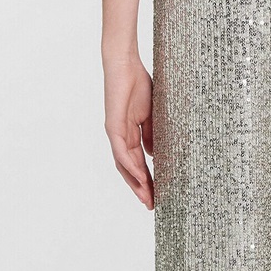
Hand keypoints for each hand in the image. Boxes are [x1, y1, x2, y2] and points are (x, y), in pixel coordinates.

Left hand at [102, 55, 153, 209]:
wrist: (125, 65)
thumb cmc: (138, 84)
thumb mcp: (151, 115)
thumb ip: (152, 135)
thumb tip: (154, 155)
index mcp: (130, 135)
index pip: (139, 163)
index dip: (148, 180)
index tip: (157, 195)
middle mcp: (120, 138)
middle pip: (130, 170)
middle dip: (141, 188)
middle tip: (152, 205)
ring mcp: (116, 133)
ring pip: (124, 165)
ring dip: (135, 183)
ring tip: (147, 198)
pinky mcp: (113, 126)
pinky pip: (121, 152)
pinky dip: (130, 166)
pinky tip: (140, 178)